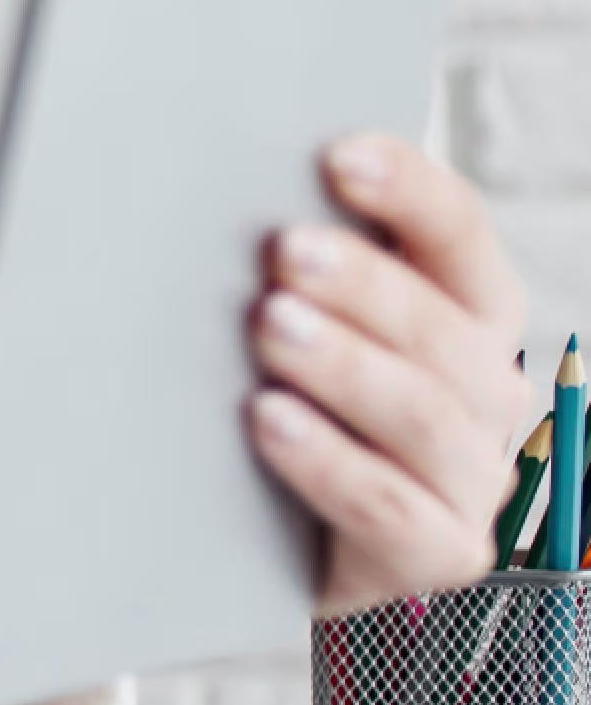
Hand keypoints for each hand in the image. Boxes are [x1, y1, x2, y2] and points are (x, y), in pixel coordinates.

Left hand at [245, 133, 538, 616]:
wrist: (278, 545)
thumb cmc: (291, 401)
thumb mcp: (299, 324)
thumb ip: (293, 269)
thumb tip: (215, 183)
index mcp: (467, 312)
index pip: (458, 234)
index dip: (409, 190)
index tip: (339, 153)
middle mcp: (489, 389)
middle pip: (440, 325)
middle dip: (364, 283)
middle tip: (287, 249)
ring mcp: (472, 476)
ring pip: (422, 413)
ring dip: (346, 364)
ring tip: (271, 326)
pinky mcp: (439, 551)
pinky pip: (390, 507)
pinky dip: (328, 460)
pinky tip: (268, 421)